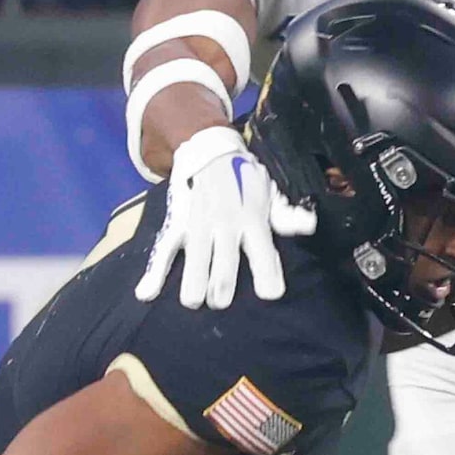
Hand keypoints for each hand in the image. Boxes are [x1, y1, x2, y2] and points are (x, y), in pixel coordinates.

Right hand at [135, 126, 318, 309]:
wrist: (209, 151)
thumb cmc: (245, 179)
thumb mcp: (271, 194)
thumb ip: (287, 215)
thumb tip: (308, 225)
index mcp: (252, 220)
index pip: (263, 254)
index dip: (268, 278)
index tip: (270, 294)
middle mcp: (225, 225)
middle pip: (223, 266)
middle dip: (222, 291)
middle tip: (221, 302)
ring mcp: (199, 226)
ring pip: (194, 262)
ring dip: (193, 286)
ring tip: (194, 301)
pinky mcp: (178, 224)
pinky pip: (164, 250)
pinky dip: (154, 273)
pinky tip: (146, 294)